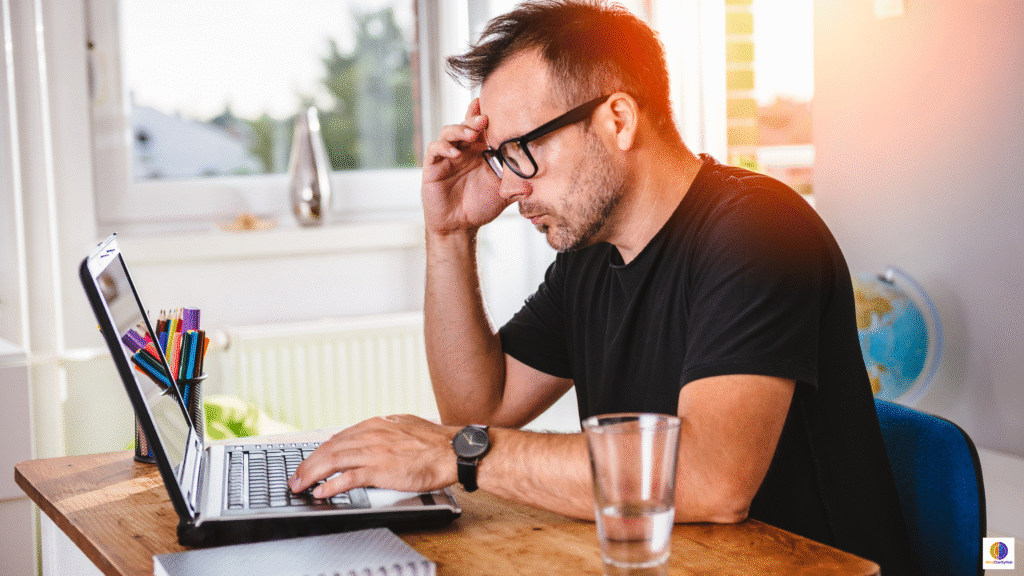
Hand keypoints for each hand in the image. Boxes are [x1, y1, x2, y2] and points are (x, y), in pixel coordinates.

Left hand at [288, 415, 458, 497]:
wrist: (451, 450)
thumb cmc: (433, 441)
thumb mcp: (403, 424)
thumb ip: (384, 430)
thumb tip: (372, 432)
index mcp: (375, 424)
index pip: (338, 438)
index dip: (320, 452)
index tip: (310, 462)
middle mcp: (370, 435)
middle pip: (329, 449)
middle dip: (308, 464)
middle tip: (296, 477)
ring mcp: (374, 452)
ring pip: (333, 461)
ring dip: (312, 475)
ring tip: (300, 485)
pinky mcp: (380, 470)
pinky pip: (349, 478)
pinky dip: (332, 486)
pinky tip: (322, 492)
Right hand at [421, 98, 509, 234]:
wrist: (460, 227)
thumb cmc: (480, 207)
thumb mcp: (503, 195)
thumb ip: (518, 187)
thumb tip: (537, 183)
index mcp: (480, 152)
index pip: (481, 128)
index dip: (484, 114)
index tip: (492, 105)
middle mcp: (464, 150)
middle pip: (465, 125)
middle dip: (474, 119)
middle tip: (484, 120)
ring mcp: (447, 157)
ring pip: (448, 132)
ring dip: (459, 130)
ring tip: (471, 135)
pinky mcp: (434, 167)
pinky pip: (435, 149)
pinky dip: (444, 147)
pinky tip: (455, 154)